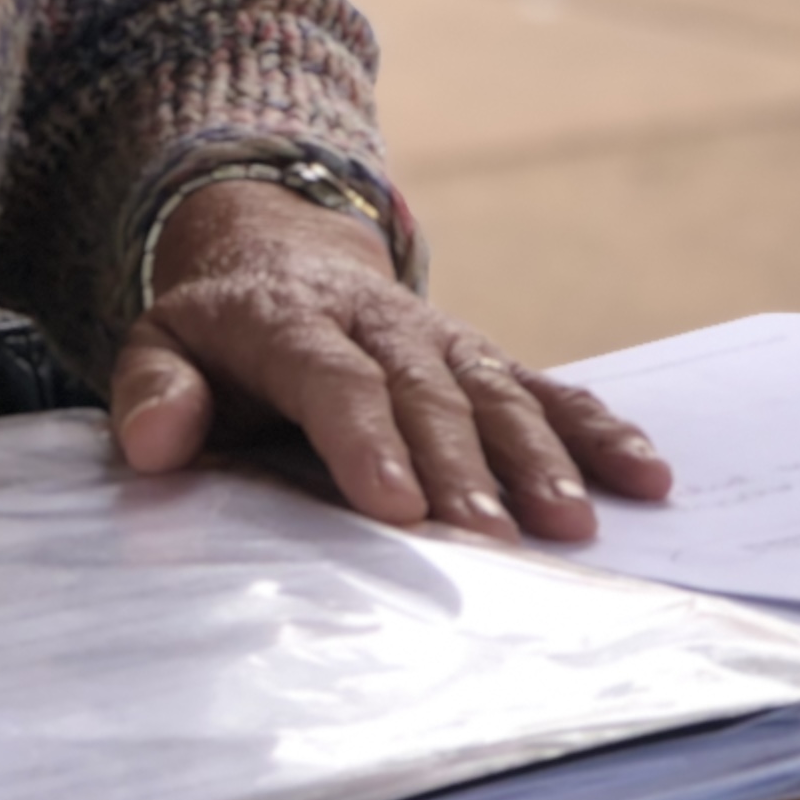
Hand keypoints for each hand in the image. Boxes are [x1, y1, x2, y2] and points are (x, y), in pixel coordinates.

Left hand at [106, 179, 670, 542]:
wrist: (280, 257)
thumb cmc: (217, 337)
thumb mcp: (161, 346)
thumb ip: (154, 390)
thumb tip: (153, 440)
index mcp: (291, 321)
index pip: (333, 379)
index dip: (364, 440)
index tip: (394, 507)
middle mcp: (380, 323)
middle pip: (426, 393)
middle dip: (462, 467)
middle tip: (491, 543)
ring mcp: (441, 337)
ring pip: (496, 390)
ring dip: (538, 456)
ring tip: (571, 526)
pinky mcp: (484, 358)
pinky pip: (549, 387)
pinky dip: (599, 428)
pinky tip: (646, 474)